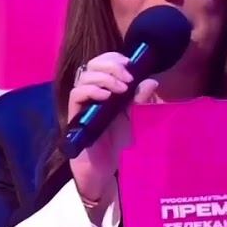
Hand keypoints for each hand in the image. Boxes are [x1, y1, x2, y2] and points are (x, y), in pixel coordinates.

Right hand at [68, 52, 157, 201]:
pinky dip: (92, 90)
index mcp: (105, 87)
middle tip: (128, 77)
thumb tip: (151, 80)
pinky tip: (106, 96)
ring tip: (122, 89)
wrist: (105, 168)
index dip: (114, 58)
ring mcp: (82, 103)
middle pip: (92, 64)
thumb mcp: (134, 118)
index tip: (130, 64)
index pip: (103, 62)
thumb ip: (140, 100)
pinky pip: (76, 94)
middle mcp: (91, 92)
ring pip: (84, 76)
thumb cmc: (117, 142)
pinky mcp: (75, 116)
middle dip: (111, 65)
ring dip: (105, 77)